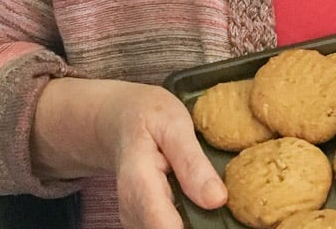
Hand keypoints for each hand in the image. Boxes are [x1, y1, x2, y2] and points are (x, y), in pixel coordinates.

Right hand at [34, 80, 226, 228]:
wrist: (119, 120)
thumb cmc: (149, 116)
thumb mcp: (174, 124)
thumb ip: (192, 162)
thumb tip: (217, 200)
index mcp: (139, 182)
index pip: (164, 227)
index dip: (192, 227)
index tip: (216, 208)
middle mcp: (131, 209)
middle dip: (197, 220)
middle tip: (215, 194)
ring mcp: (134, 218)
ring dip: (192, 218)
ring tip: (205, 190)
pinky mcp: (140, 221)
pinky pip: (165, 225)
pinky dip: (184, 216)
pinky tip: (194, 197)